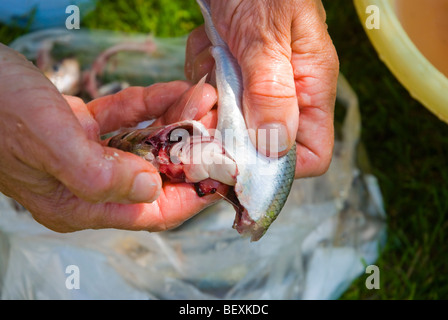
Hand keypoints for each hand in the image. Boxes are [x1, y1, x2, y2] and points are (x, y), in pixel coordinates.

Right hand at [0, 43, 221, 232]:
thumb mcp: (50, 145)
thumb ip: (100, 174)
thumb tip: (152, 188)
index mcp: (81, 204)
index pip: (152, 211)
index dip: (193, 194)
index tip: (223, 171)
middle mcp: (90, 185)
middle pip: (157, 175)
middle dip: (191, 149)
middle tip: (217, 122)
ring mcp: (88, 155)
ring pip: (146, 144)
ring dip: (176, 122)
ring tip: (203, 99)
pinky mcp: (85, 128)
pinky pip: (128, 119)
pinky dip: (151, 106)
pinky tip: (175, 91)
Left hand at [185, 0, 338, 177]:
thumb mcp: (267, 34)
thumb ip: (271, 89)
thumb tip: (276, 147)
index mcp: (310, 89)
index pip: (312, 155)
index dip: (279, 167)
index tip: (239, 155)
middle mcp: (286, 97)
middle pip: (259, 146)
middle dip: (227, 126)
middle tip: (211, 95)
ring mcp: (257, 88)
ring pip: (228, 121)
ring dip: (211, 91)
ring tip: (216, 50)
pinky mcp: (234, 77)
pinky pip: (211, 95)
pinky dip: (202, 71)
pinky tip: (210, 43)